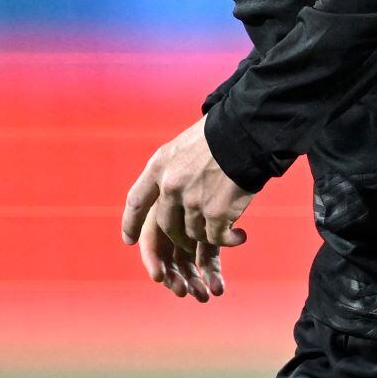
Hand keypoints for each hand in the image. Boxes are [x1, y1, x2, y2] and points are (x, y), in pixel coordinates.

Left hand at [120, 118, 253, 301]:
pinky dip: (229, 240)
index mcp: (159, 167)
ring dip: (206, 237)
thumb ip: (172, 170)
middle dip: (178, 238)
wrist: (247, 133)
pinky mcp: (216, 214)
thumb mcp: (182, 146)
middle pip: (166, 225)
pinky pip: (218, 238)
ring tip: (223, 231)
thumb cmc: (219, 135)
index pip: (136, 202)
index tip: (129, 240)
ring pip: (193, 234)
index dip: (130, 224)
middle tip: (189, 244)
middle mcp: (171, 187)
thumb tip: (168, 192)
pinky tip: (239, 236)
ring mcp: (193, 202)